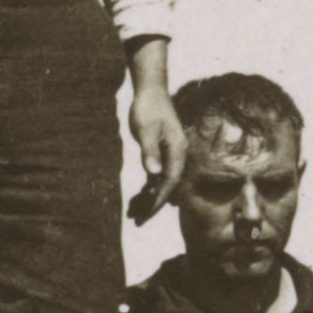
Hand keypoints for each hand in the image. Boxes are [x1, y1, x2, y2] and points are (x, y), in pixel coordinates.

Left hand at [128, 82, 187, 221]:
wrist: (150, 91)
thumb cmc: (148, 108)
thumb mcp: (146, 130)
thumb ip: (150, 152)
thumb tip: (154, 174)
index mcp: (177, 150)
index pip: (170, 180)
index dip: (160, 198)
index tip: (149, 212)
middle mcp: (177, 154)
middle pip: (168, 185)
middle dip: (154, 204)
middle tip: (138, 221)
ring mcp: (170, 153)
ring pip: (161, 181)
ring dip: (149, 197)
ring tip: (134, 213)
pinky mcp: (162, 151)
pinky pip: (157, 174)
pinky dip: (148, 186)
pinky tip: (139, 198)